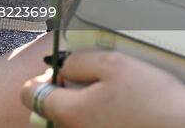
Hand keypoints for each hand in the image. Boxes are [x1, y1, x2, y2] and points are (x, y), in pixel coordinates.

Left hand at [20, 52, 184, 127]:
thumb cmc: (153, 97)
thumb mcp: (113, 64)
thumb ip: (77, 62)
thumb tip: (61, 68)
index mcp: (71, 112)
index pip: (31, 95)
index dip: (42, 79)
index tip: (60, 73)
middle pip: (53, 114)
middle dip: (65, 97)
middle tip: (94, 85)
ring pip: (77, 125)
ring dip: (88, 112)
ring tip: (119, 102)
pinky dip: (106, 123)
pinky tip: (129, 117)